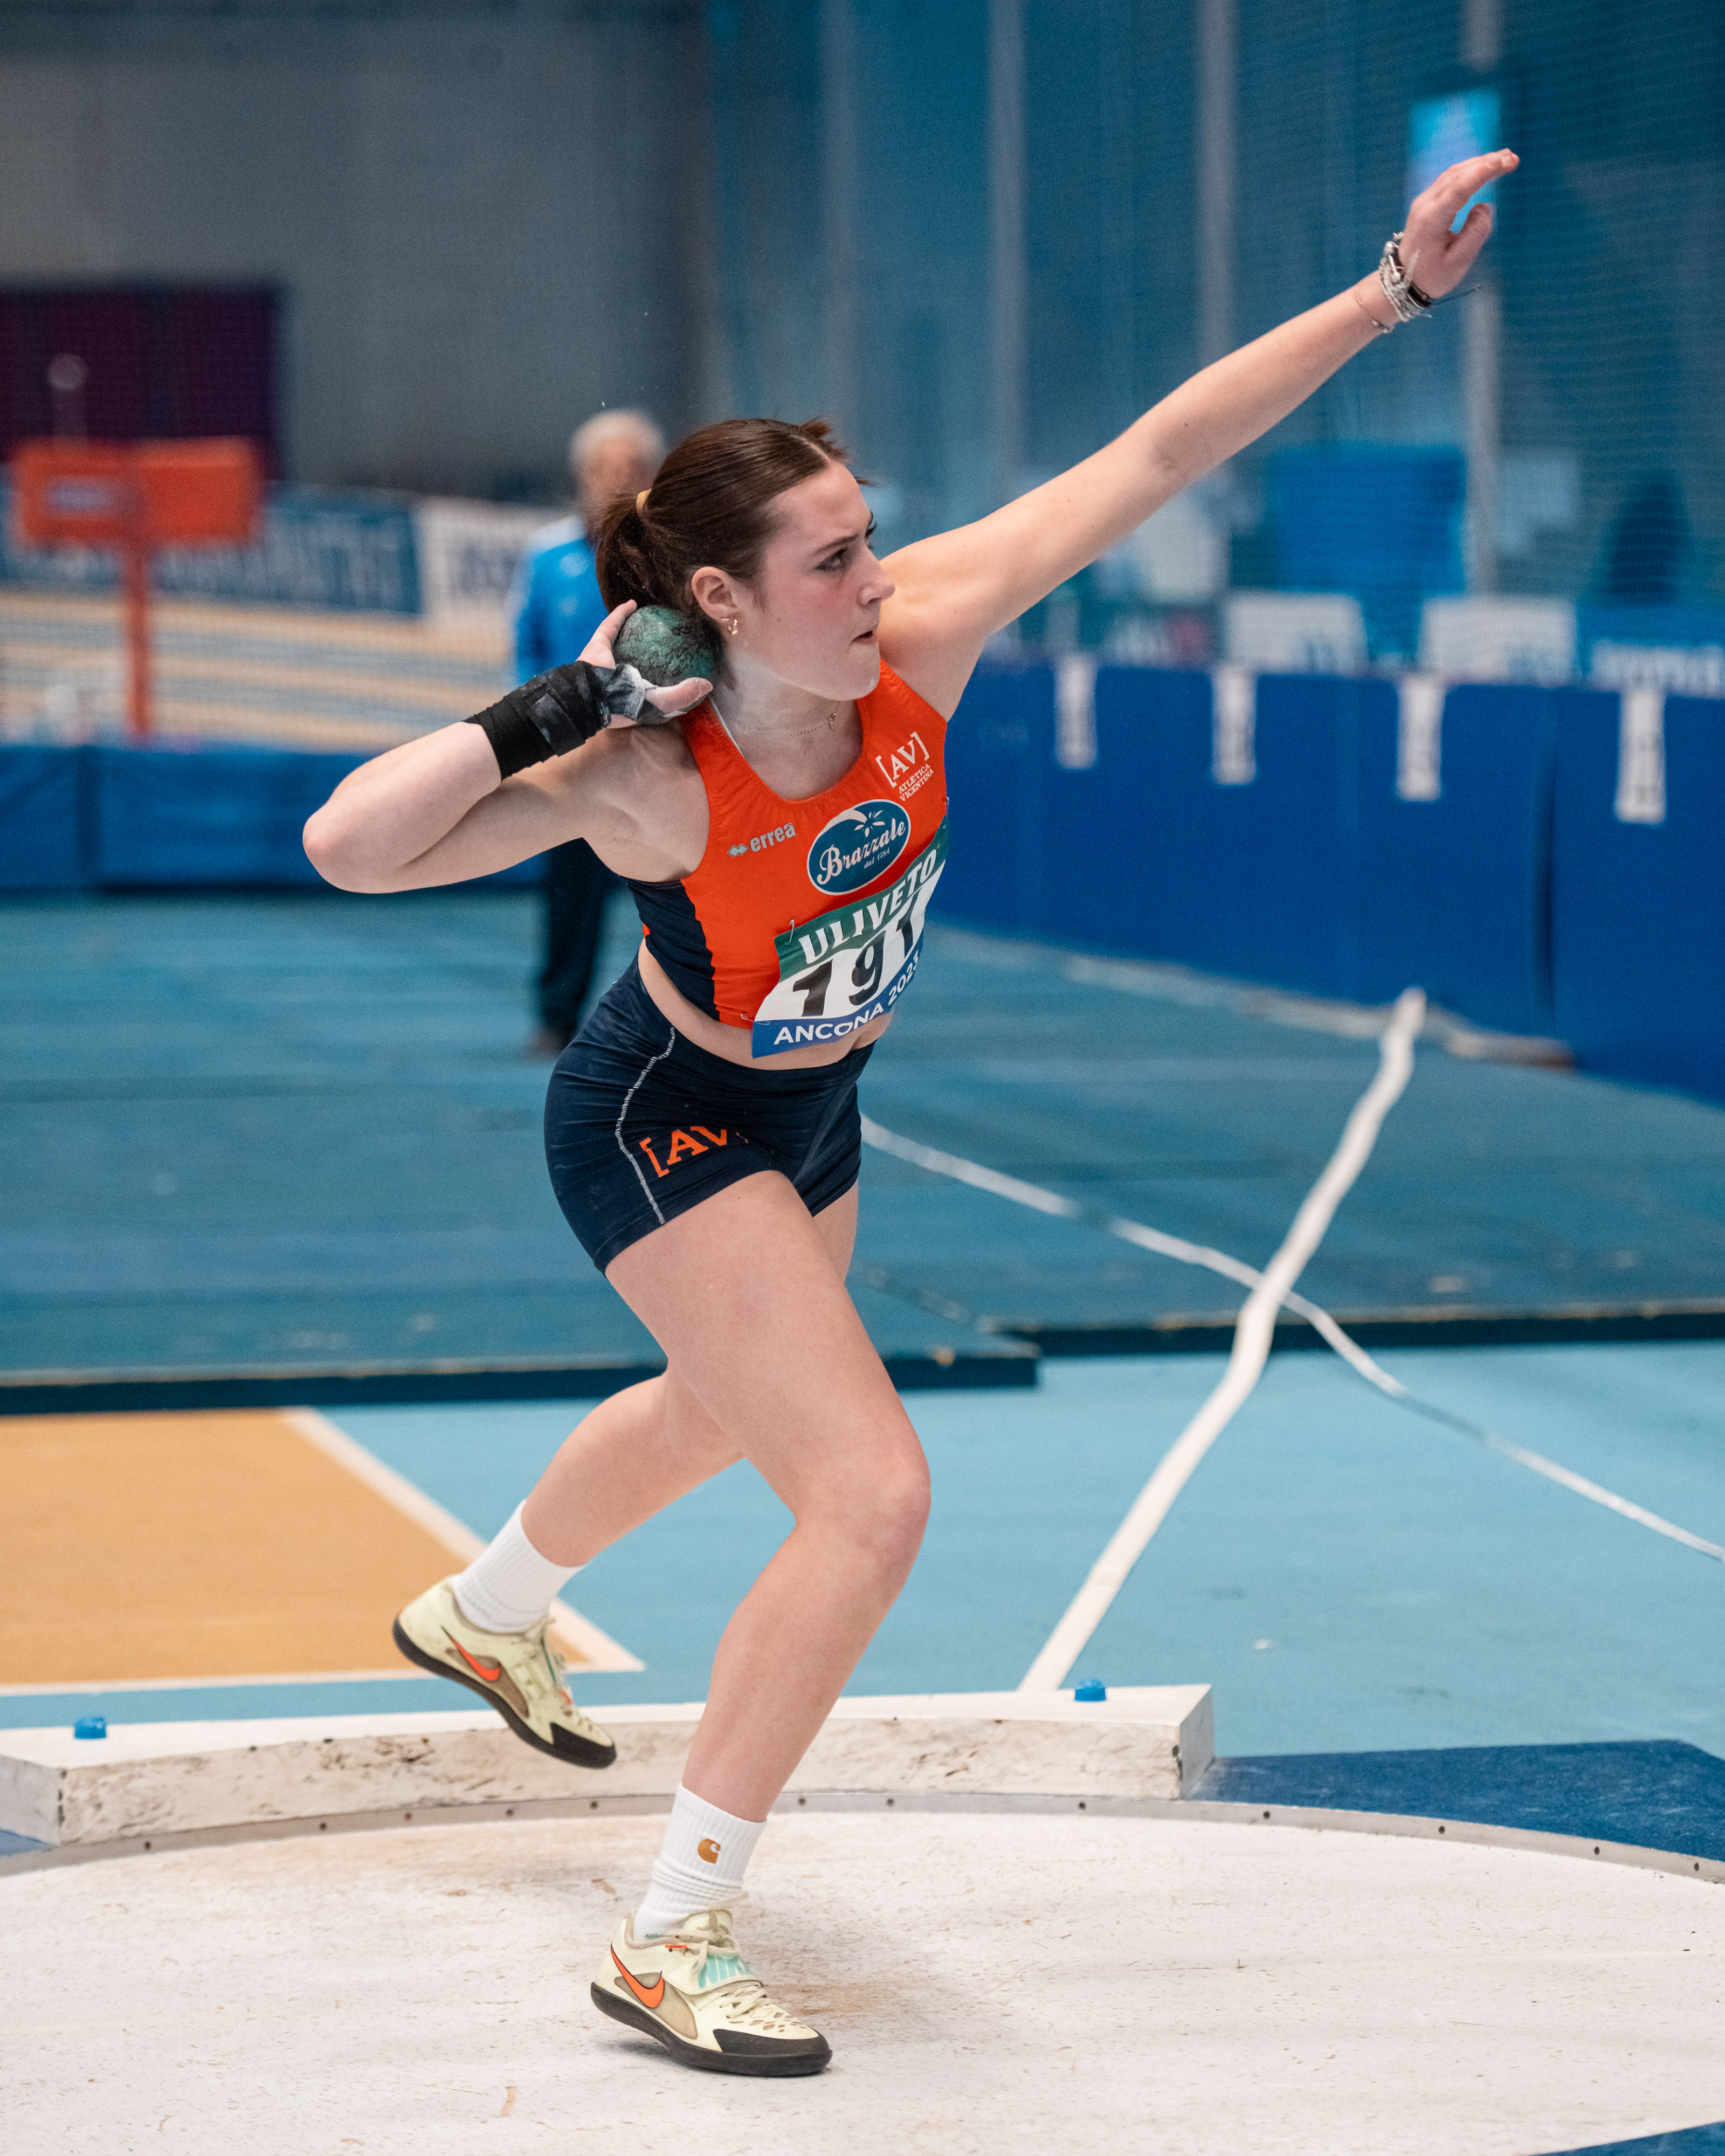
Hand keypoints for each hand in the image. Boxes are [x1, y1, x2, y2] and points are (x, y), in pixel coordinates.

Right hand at [581, 601, 711, 726]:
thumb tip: (708, 685)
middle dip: (650, 648)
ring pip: (622, 639)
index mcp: (634, 694)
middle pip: (638, 658)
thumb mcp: (660, 703)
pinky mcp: (597, 645)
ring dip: (634, 628)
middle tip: (668, 637)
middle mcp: (621, 676)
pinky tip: (633, 604)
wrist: (593, 695)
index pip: (653, 685)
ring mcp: (607, 660)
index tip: (684, 666)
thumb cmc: (626, 703)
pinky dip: (621, 613)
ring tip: (650, 618)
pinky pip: (611, 625)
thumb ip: (682, 695)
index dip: (667, 677)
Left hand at [1398, 149, 1517, 298]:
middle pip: (1457, 175)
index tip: (1505, 162)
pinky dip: (1469, 171)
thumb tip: (1485, 206)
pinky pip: (1449, 180)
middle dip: (1486, 163)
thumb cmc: (1431, 275)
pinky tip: (1484, 167)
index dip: (1483, 172)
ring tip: (1504, 159)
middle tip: (1512, 158)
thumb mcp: (1458, 263)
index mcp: (1432, 219)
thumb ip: (1475, 233)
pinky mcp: (1426, 202)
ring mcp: (1423, 201)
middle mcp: (1425, 205)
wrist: (1402, 280)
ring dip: (1479, 164)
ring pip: (1453, 174)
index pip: (1459, 188)